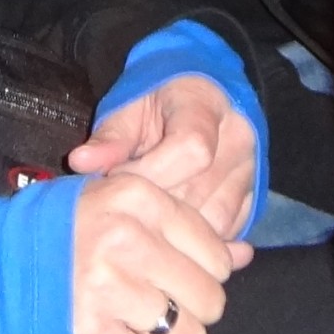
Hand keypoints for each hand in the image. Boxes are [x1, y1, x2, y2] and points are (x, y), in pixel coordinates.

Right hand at [67, 172, 237, 333]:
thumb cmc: (64, 230)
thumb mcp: (119, 204)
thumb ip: (183, 225)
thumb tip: (246, 256)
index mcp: (135, 197)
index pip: (216, 253)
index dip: (201, 270)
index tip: (168, 271)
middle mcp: (123, 238)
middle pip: (210, 299)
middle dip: (189, 308)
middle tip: (154, 302)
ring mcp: (104, 287)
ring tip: (137, 325)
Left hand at [68, 74, 260, 242]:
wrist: (198, 97)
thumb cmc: (157, 102)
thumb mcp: (128, 107)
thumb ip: (109, 137)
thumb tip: (79, 162)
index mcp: (206, 107)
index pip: (192, 150)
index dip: (151, 172)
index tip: (119, 178)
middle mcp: (238, 140)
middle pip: (199, 191)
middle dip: (155, 204)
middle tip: (127, 202)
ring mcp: (250, 172)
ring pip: (214, 220)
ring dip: (175, 227)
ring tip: (147, 214)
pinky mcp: (253, 198)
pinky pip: (227, 231)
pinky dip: (195, 236)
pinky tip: (169, 226)